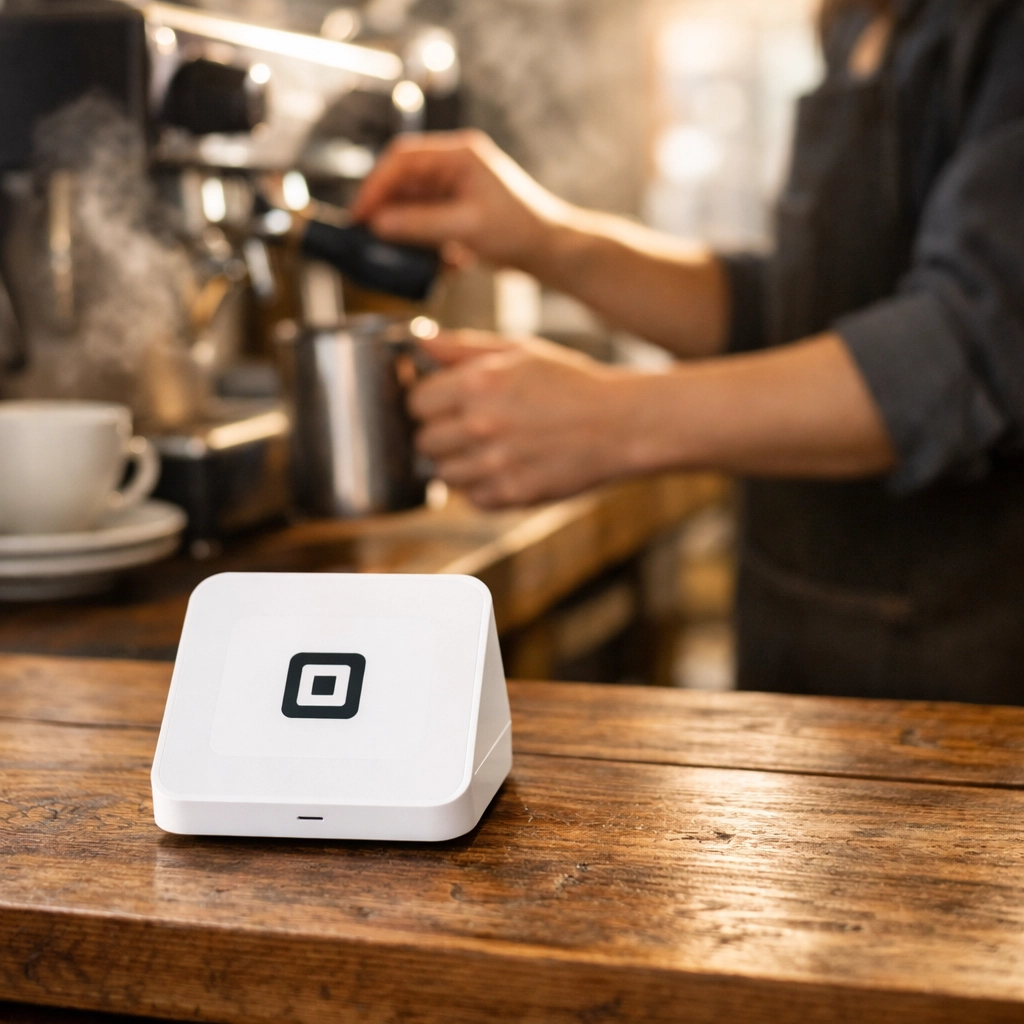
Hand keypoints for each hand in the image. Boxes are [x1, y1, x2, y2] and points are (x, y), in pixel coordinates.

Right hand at [351, 130, 568, 270]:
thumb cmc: (519, 230)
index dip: (376, 185)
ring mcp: (457, 188)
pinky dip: (423, 241)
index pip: (402, 159)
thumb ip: (419, 224)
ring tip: (397, 251)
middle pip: (404, 181)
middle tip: (368, 234)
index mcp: (459, 155)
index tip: (361, 214)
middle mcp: (455, 166)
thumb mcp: (465, 227)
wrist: (549, 251)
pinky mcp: (459, 211)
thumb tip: (379, 224)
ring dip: (404, 228)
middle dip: (386, 208)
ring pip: (413, 204)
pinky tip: (433, 261)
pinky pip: (428, 221)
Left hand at [408, 331, 632, 507]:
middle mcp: (481, 425)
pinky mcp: (513, 494)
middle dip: (440, 434)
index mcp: (478, 384)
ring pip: (443, 475)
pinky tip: (504, 469)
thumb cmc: (571, 382)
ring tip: (487, 450)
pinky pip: (473, 499)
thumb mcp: (520, 350)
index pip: (415, 403)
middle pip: (424, 442)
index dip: (428, 402)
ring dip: (458, 464)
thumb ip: (463, 347)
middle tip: (467, 428)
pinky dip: (482, 488)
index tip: (444, 403)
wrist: (622, 423)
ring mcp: (496, 464)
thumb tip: (419, 342)